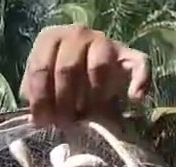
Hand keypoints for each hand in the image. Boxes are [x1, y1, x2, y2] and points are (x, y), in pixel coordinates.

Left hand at [20, 25, 149, 127]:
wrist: (86, 75)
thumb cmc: (57, 83)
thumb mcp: (41, 87)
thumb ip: (35, 97)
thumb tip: (36, 119)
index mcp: (50, 39)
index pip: (40, 68)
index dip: (41, 99)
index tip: (44, 122)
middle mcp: (77, 34)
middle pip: (67, 68)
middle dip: (63, 102)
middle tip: (65, 124)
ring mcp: (104, 41)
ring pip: (99, 65)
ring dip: (92, 96)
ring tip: (87, 115)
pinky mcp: (129, 54)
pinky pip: (139, 64)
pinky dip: (139, 82)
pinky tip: (134, 99)